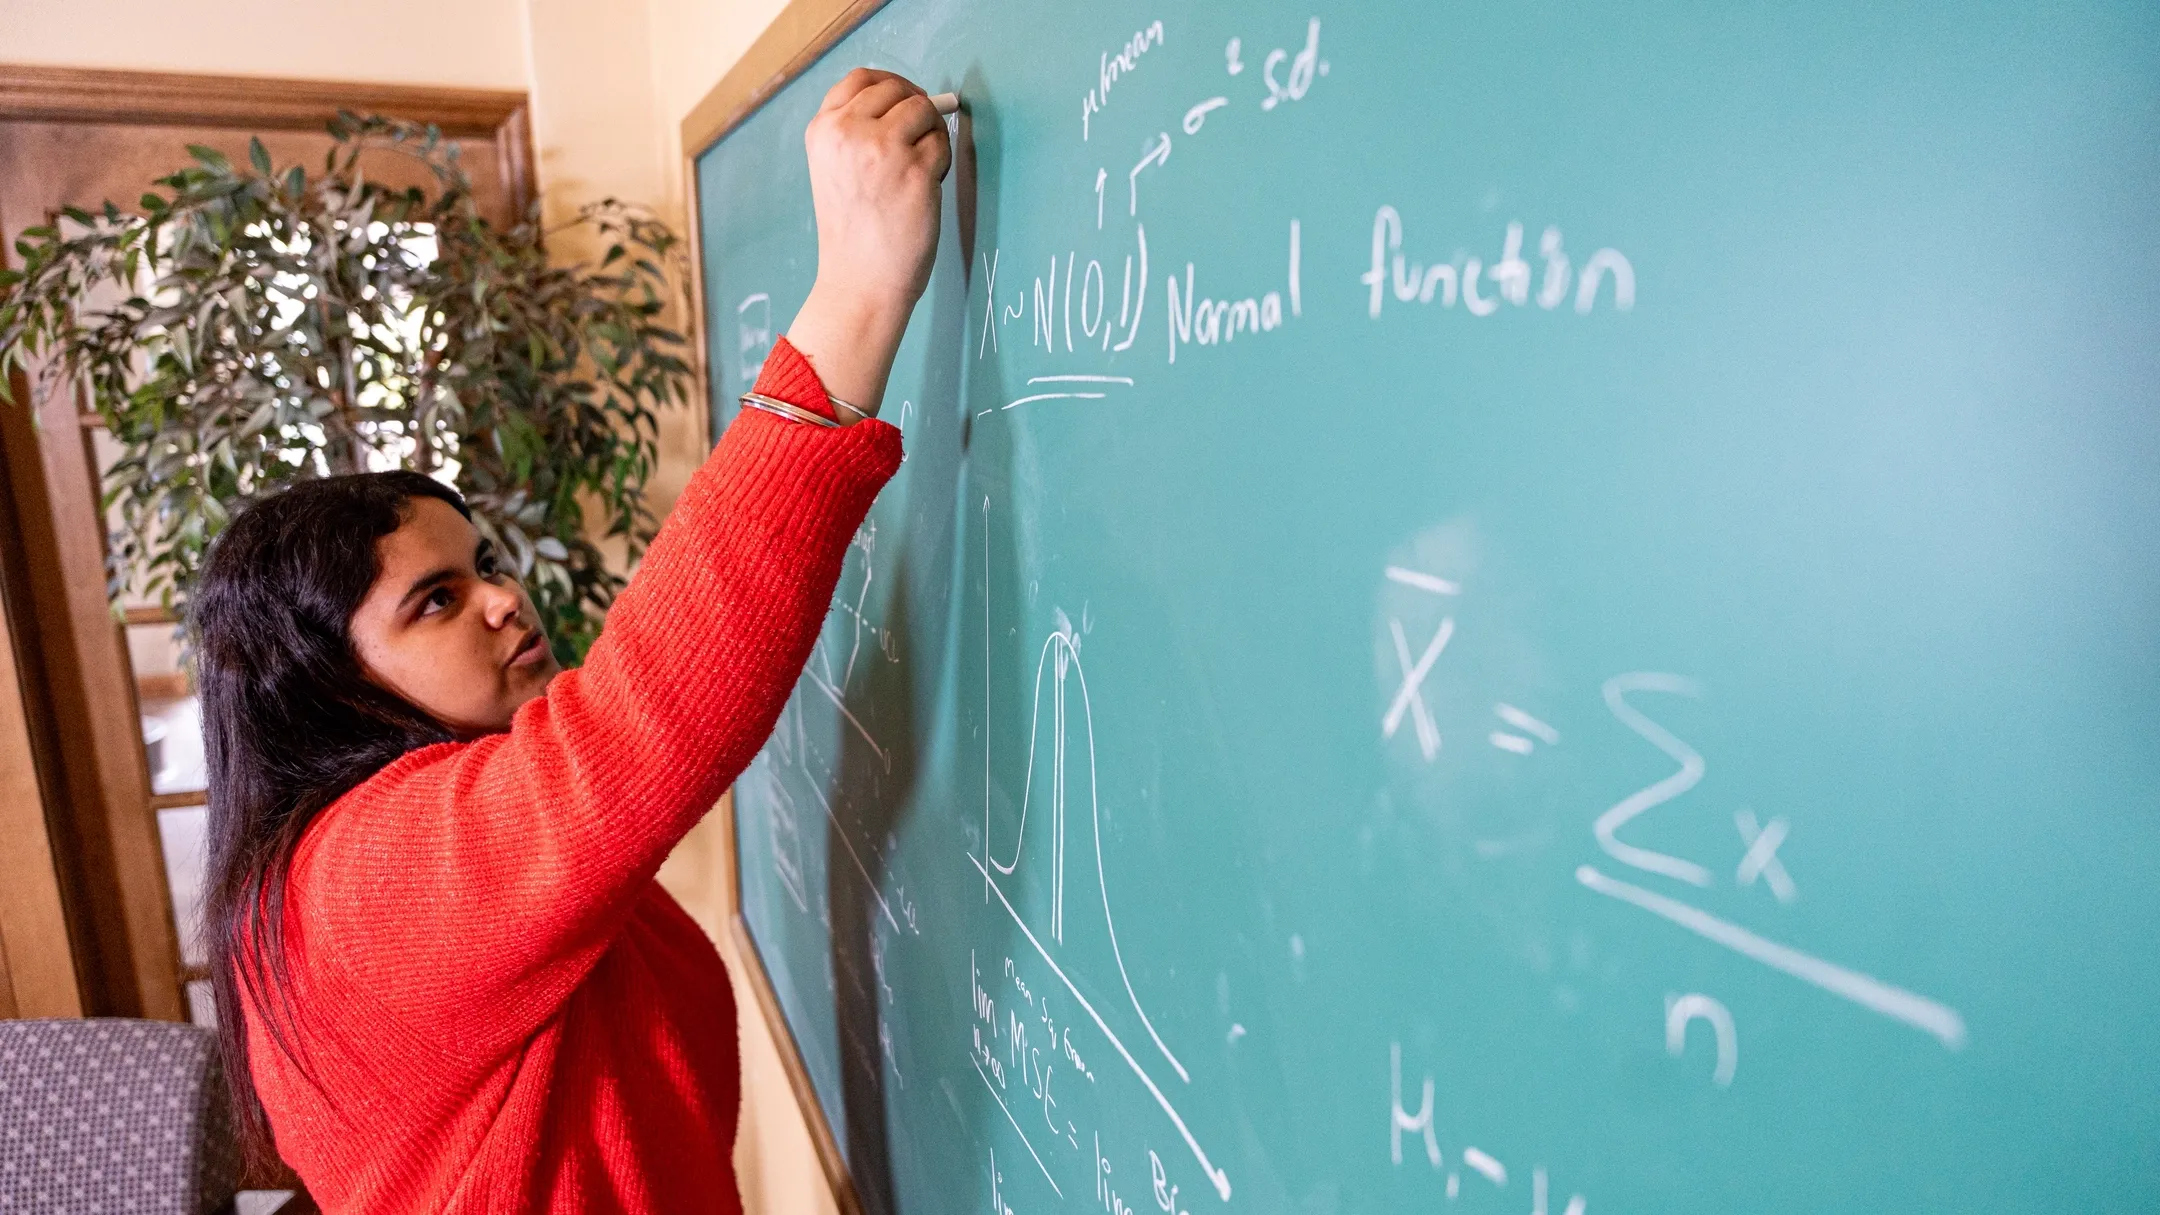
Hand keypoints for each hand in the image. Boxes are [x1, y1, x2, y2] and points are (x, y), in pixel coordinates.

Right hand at [786, 68, 952, 417]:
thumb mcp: (836, 169)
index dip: (892, 84)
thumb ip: (858, 131)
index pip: (861, 78)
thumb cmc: (854, 231)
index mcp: (823, 130)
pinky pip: (942, 143)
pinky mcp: (915, 170)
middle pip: (898, 90)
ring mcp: (882, 149)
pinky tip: (926, 187)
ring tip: (920, 169)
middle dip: (916, 110)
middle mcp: (848, 132)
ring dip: (931, 134)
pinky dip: (942, 161)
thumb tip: (911, 99)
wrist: (859, 282)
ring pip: (924, 110)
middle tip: (920, 141)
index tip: (906, 100)